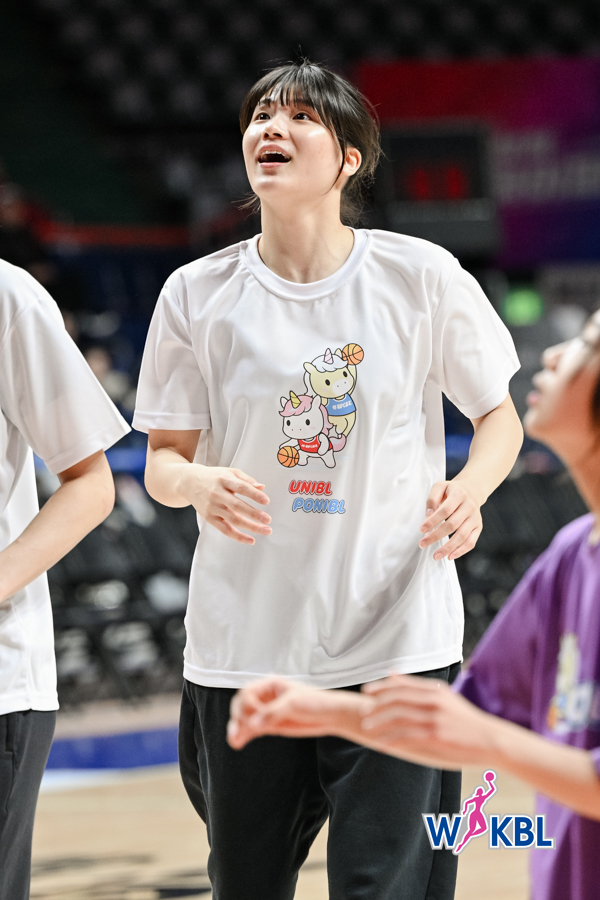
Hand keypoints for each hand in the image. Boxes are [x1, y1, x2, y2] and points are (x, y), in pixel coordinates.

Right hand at [180, 465, 270, 544]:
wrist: (189, 482)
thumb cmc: (214, 477)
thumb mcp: (230, 472)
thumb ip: (246, 480)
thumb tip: (262, 488)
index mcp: (224, 480)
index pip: (241, 487)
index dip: (254, 494)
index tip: (266, 501)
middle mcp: (217, 494)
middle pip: (237, 506)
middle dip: (254, 514)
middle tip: (268, 519)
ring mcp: (212, 507)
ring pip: (233, 519)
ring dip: (251, 526)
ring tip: (266, 530)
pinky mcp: (209, 518)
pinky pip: (225, 529)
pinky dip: (238, 536)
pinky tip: (250, 540)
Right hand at [228, 678, 367, 747]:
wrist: (329, 716)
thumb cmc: (315, 702)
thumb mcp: (294, 703)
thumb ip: (273, 712)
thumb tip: (254, 723)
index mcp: (270, 684)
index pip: (248, 691)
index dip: (247, 704)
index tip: (254, 715)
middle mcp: (265, 697)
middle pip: (242, 704)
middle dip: (238, 716)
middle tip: (238, 729)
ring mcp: (266, 711)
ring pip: (245, 718)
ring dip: (237, 728)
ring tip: (234, 740)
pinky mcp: (269, 724)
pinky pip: (252, 730)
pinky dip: (244, 735)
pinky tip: (238, 743)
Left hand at [360, 675, 496, 768]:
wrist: (491, 740)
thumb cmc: (466, 721)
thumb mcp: (446, 698)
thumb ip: (421, 688)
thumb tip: (394, 674)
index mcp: (436, 690)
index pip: (402, 684)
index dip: (382, 686)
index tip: (367, 691)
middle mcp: (434, 701)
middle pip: (397, 699)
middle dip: (377, 705)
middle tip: (363, 712)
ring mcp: (435, 718)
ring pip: (399, 718)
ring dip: (380, 723)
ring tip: (368, 729)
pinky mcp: (436, 736)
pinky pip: (407, 737)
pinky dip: (392, 740)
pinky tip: (383, 745)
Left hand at [419, 480, 482, 560]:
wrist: (471, 490)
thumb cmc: (451, 491)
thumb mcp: (440, 487)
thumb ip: (432, 499)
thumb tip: (428, 515)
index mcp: (459, 494)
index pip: (445, 510)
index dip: (433, 521)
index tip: (421, 530)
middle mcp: (470, 506)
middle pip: (452, 525)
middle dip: (436, 536)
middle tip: (422, 544)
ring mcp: (475, 518)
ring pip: (462, 536)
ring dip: (448, 548)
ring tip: (436, 556)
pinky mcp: (478, 527)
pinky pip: (471, 542)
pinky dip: (461, 551)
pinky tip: (450, 556)